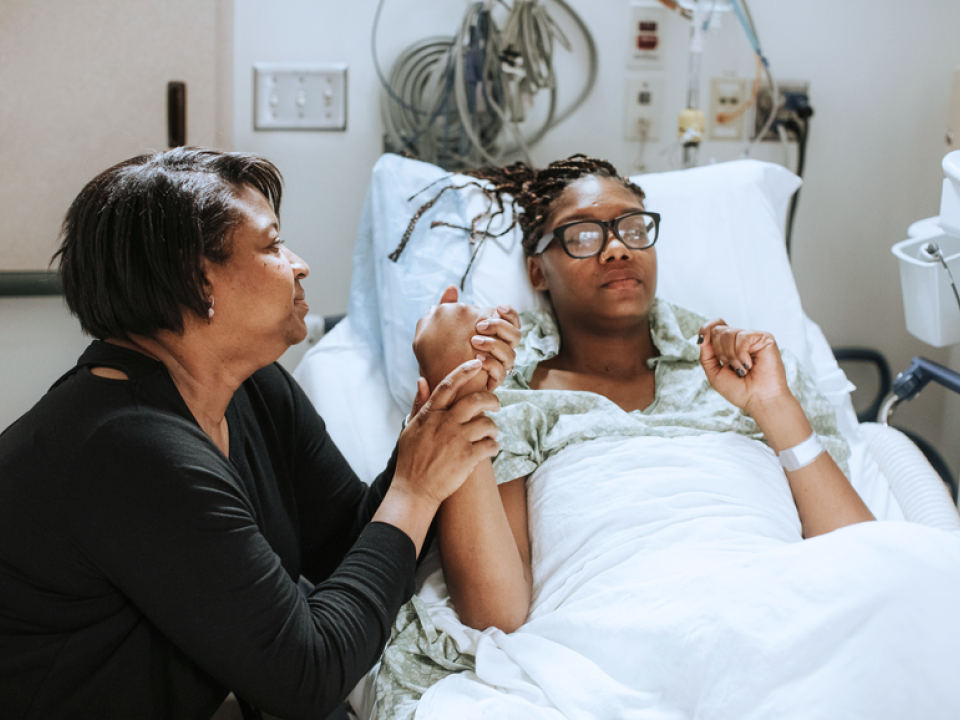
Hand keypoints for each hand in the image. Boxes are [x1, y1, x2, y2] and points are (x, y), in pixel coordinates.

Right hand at [394, 358, 500, 504]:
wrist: (414, 490)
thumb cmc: (411, 458)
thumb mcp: (410, 427)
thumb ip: (419, 403)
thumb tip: (422, 379)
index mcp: (430, 414)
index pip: (449, 385)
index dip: (464, 370)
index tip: (477, 362)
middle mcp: (445, 423)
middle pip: (476, 400)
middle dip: (492, 399)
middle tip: (496, 405)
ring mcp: (457, 440)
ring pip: (487, 424)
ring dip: (493, 428)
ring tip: (490, 434)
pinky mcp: (467, 458)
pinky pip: (491, 445)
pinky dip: (493, 447)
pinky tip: (489, 449)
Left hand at [414, 285, 520, 393]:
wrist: (435, 378)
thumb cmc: (439, 351)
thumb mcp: (440, 326)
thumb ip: (447, 307)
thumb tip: (451, 287)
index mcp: (494, 334)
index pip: (513, 322)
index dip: (510, 314)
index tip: (498, 307)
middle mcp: (499, 350)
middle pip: (516, 336)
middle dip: (500, 327)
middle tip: (479, 326)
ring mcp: (497, 366)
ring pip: (511, 355)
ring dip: (494, 345)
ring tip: (474, 341)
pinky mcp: (491, 382)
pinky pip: (501, 374)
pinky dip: (491, 364)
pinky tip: (476, 359)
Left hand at [697, 319, 792, 415]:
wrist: (759, 400)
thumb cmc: (739, 390)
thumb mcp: (714, 373)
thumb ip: (706, 354)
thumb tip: (703, 336)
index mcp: (729, 346)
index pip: (715, 326)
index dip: (706, 329)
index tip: (701, 341)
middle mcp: (740, 339)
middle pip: (718, 330)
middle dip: (720, 352)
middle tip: (732, 367)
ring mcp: (752, 338)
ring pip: (728, 333)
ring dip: (731, 356)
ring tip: (742, 369)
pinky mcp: (764, 338)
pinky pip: (742, 337)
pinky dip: (741, 354)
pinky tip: (749, 365)